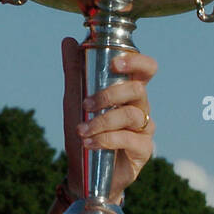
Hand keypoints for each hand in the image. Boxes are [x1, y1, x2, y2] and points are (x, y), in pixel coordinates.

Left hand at [60, 37, 156, 199]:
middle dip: (109, 95)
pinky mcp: (143, 150)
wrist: (82, 173)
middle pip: (138, 90)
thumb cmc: (82, 132)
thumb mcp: (73, 101)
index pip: (145, 69)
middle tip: (86, 104)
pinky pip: (131, 139)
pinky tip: (90, 143)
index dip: (136, 62)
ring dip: (102, 121)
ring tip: (81, 131)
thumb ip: (74, 72)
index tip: (115, 63)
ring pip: (132, 115)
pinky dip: (107, 139)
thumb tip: (68, 40)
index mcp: (127, 91)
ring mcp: (144, 129)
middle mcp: (140, 107)